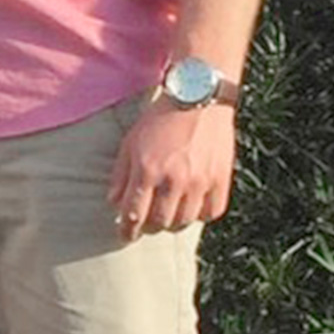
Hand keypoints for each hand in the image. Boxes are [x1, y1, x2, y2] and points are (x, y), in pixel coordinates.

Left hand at [106, 101, 235, 240]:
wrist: (198, 98)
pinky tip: (193, 207)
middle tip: (147, 224)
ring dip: (174, 222)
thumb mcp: (130, 142)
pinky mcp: (221, 178)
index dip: (127, 230)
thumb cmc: (159, 119)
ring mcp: (199, 180)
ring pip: (185, 221)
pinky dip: (201, 215)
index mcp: (147, 170)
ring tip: (169, 215)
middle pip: (159, 222)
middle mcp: (173, 179)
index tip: (125, 236)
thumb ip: (120, 174)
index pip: (133, 213)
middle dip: (150, 227)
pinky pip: (212, 212)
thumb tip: (113, 203)